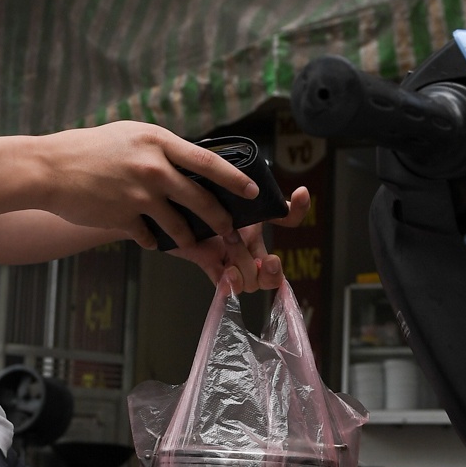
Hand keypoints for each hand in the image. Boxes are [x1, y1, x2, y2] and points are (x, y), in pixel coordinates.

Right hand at [36, 120, 257, 250]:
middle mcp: (154, 169)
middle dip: (221, 219)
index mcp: (158, 143)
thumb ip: (160, 149)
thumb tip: (188, 163)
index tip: (251, 191)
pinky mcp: (124, 219)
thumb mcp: (130, 136)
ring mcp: (139, 196)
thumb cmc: (88, 149)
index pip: (209, 162)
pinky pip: (148, 236)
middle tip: (231, 229)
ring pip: (179, 225)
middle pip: (201, 200)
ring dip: (188, 236)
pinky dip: (150, 239)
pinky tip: (146, 236)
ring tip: (191, 241)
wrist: (48, 169)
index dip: (235, 180)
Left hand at [177, 187, 311, 292]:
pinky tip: (227, 275)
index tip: (300, 193)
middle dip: (271, 271)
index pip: (287, 217)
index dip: (299, 209)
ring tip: (230, 252)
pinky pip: (224, 285)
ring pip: (250, 280)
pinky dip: (229, 285)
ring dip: (244, 267)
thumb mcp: (225, 181)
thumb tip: (293, 189)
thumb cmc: (194, 188)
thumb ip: (243, 181)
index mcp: (255, 220)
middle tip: (265, 261)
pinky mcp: (208, 263)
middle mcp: (246, 241)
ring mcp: (228, 256)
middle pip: (271, 272)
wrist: (165, 196)